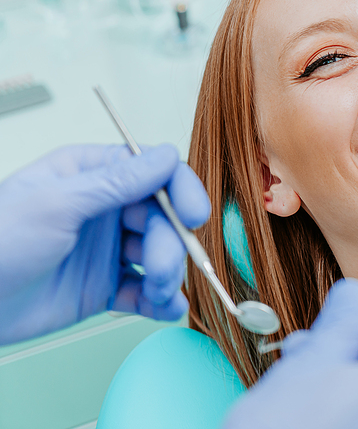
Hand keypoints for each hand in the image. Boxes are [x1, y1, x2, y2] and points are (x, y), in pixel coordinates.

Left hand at [0, 144, 209, 343]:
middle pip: (163, 219)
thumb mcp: (56, 204)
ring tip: (158, 293)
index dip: (181, 192)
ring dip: (168, 275)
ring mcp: (106, 250)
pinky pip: (145, 291)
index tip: (195, 215)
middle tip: (160, 270)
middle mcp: (105, 210)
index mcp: (91, 175)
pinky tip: (166, 308)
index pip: (153, 173)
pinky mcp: (104, 287)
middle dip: (170, 245)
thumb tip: (166, 156)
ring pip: (159, 255)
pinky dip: (162, 301)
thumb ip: (117, 182)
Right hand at [223, 279, 357, 428]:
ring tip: (294, 403)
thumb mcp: (310, 367)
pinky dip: (347, 424)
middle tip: (297, 364)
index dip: (353, 324)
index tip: (320, 333)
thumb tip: (354, 291)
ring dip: (338, 395)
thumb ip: (340, 322)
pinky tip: (310, 426)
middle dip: (339, 360)